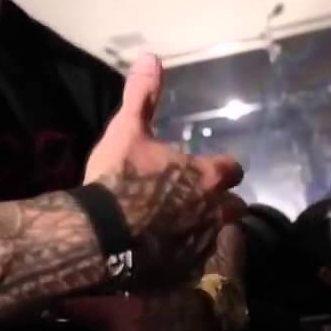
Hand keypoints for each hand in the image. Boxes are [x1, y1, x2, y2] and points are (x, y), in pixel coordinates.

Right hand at [84, 54, 245, 288]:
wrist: (97, 235)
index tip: (203, 170)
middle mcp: (214, 212)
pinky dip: (181, 258)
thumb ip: (143, 96)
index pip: (233, 168)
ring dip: (200, 231)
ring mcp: (201, 246)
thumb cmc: (117, 178)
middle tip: (191, 200)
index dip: (219, 168)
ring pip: (213, 237)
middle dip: (219, 203)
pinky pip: (191, 265)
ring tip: (172, 228)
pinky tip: (159, 254)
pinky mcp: (184, 273)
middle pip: (233, 207)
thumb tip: (151, 57)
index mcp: (208, 176)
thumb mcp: (127, 130)